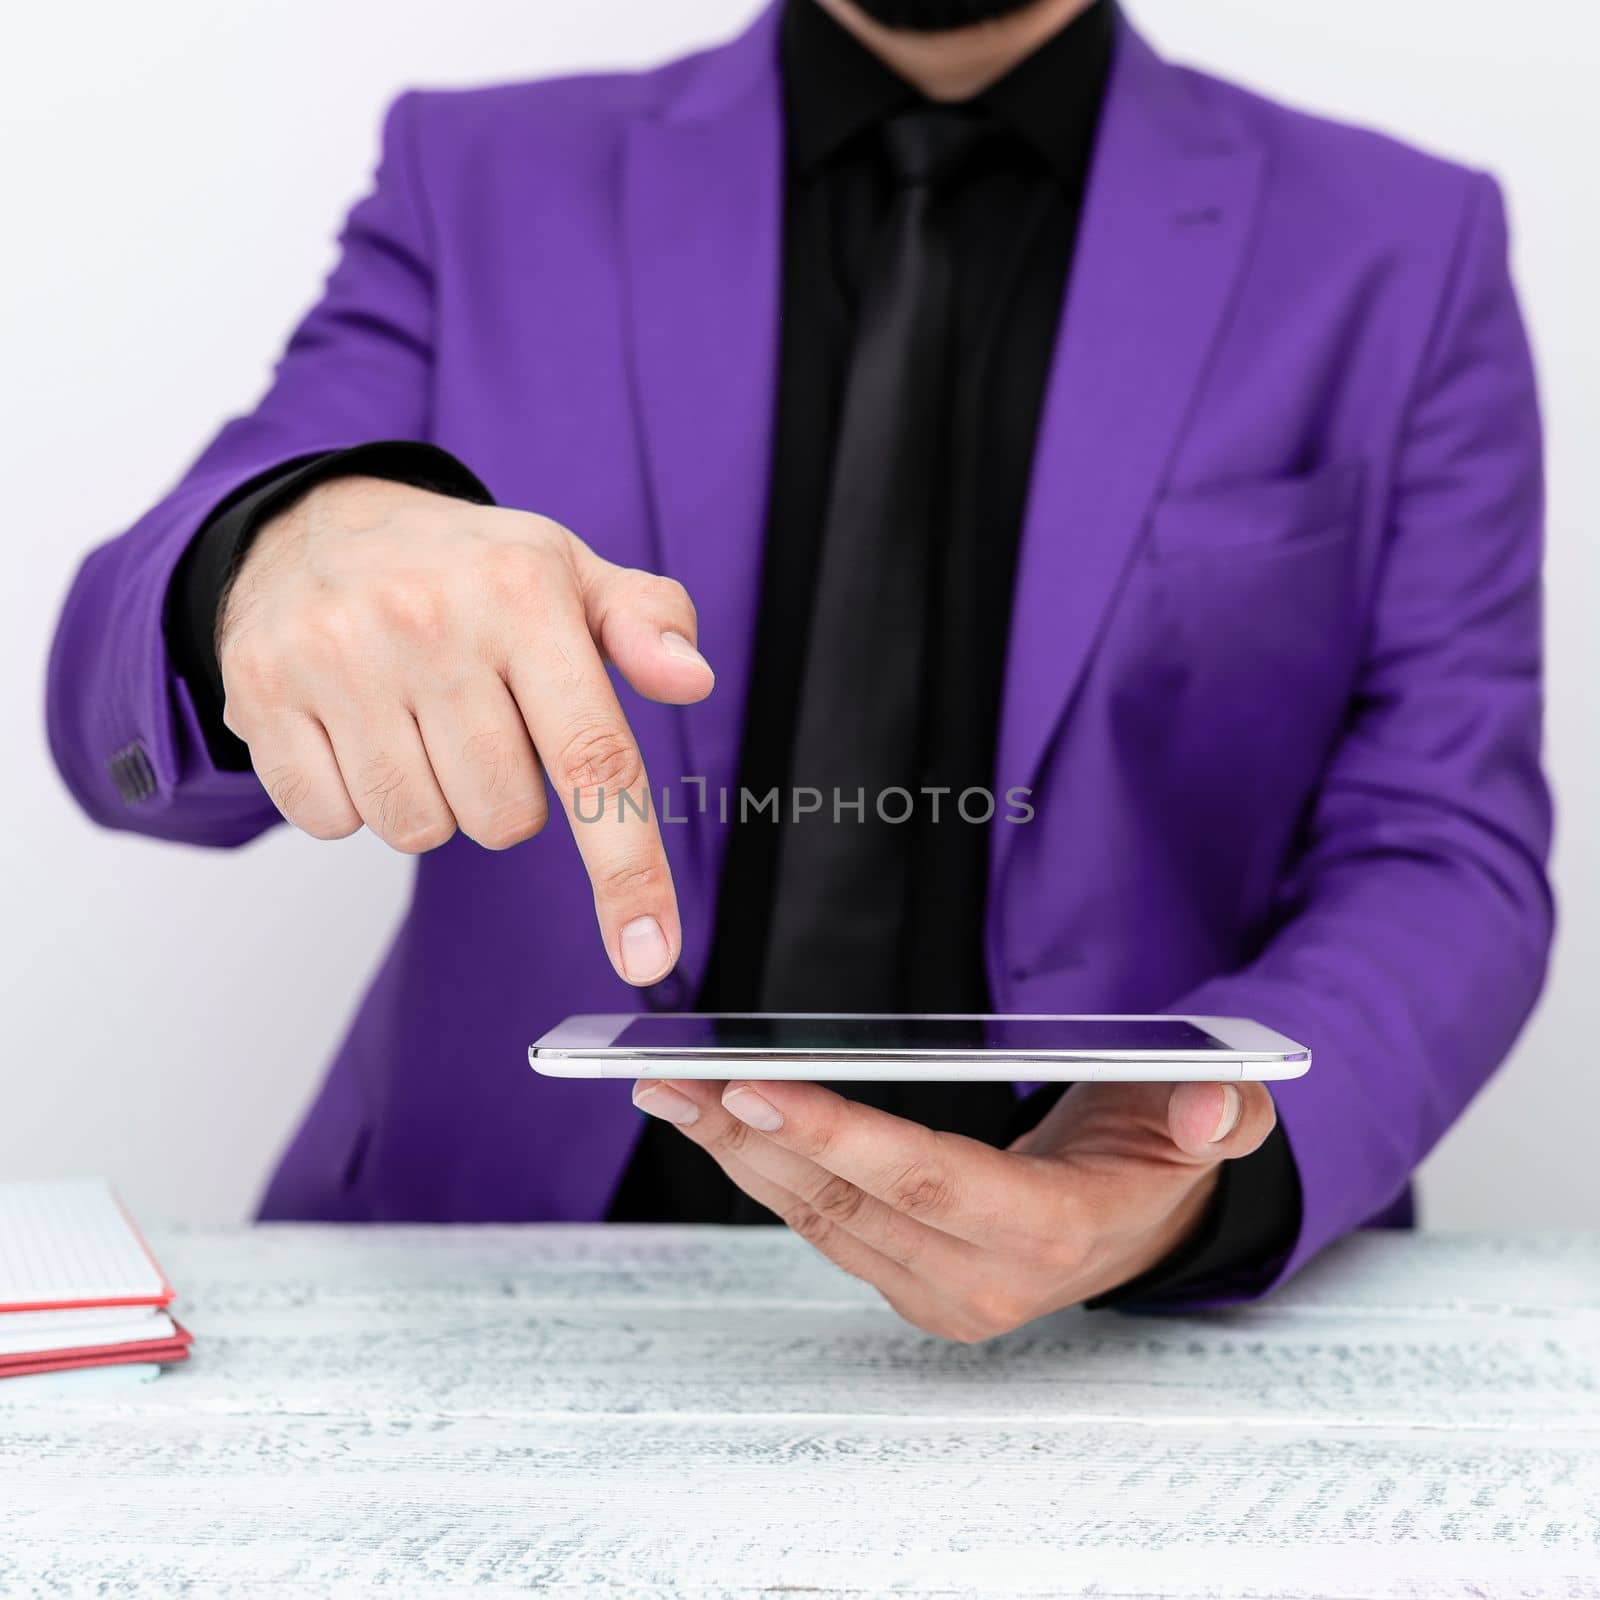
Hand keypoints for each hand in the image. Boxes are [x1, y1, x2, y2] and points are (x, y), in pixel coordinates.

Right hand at [218, 475, 713, 984]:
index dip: (627, 870)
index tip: (649, 956)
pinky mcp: (261, 692)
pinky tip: (354, 730)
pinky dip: (353, 797)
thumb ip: (647, 625)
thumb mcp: (569, 573)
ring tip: (417, 724)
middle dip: (506, 797)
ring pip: (419, 830)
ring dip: (432, 802)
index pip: (592, 758)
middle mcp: (427, 621)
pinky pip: (333, 821)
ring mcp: (335, 656)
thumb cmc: (466, 570)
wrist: (313, 523)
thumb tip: (693, 680)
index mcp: (522, 593)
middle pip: (502, 819)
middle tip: (482, 725)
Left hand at [632, 1076, 1277, 1340]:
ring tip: (670, 1090)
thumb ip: (1218, 1113)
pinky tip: (721, 1123)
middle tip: (672, 1077)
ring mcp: (935, 1291)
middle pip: (848, 1200)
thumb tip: (1209, 1107)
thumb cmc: (1157, 1153)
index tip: (754, 1088)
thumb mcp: (1208, 1119)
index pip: (928, 1181)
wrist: (1135, 1220)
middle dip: (752, 1135)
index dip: (838, 1135)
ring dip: (737, 1153)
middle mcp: (983, 1279)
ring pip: (816, 1218)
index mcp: (1052, 1233)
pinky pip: (819, 1225)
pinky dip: (763, 1171)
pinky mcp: (904, 1283)